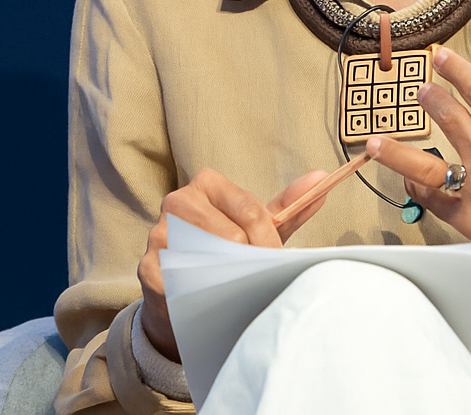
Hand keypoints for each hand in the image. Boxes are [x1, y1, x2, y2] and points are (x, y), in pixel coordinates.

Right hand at [138, 167, 329, 361]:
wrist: (182, 293)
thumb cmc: (227, 251)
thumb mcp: (257, 228)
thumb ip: (288, 205)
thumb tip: (322, 178)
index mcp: (206, 183)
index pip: (250, 209)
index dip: (269, 241)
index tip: (277, 261)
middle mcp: (178, 201)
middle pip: (233, 235)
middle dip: (252, 262)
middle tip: (257, 277)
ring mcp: (159, 233)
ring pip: (212, 259)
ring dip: (230, 277)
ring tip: (233, 284)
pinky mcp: (148, 267)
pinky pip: (189, 282)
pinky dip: (206, 292)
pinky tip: (209, 294)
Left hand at [366, 41, 470, 356]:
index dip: (459, 72)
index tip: (441, 57)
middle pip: (452, 123)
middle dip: (431, 100)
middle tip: (419, 88)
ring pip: (428, 168)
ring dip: (399, 152)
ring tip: (373, 141)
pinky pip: (435, 204)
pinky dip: (417, 191)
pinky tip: (405, 179)